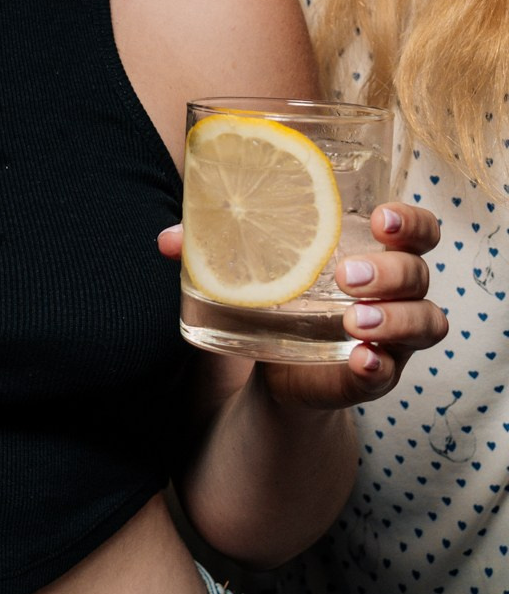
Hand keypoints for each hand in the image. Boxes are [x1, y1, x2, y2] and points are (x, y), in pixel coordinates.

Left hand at [157, 201, 448, 408]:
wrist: (276, 363)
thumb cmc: (276, 292)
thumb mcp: (251, 266)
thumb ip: (212, 249)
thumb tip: (168, 241)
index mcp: (373, 251)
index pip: (418, 230)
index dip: (411, 221)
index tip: (381, 218)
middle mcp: (395, 292)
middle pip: (418, 273)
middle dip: (389, 271)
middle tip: (345, 275)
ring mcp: (392, 336)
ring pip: (424, 321)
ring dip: (394, 318)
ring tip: (353, 321)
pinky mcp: (374, 375)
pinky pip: (393, 371)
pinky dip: (380, 366)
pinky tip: (361, 360)